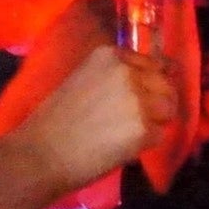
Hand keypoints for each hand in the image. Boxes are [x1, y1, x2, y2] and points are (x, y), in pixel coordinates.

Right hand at [13, 46, 175, 193]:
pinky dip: (146, 143)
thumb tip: (147, 82)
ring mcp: (138, 99)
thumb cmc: (55, 121)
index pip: (154, 63)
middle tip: (139, 120)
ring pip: (168, 109)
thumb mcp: (85, 80)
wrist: (40, 153)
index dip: (154, 81)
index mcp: (110, 56)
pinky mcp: (143, 128)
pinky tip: (122, 147)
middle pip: (166, 85)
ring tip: (129, 134)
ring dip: (155, 122)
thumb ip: (115, 77)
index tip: (147, 94)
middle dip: (159, 102)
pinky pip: (159, 135)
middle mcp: (127, 71)